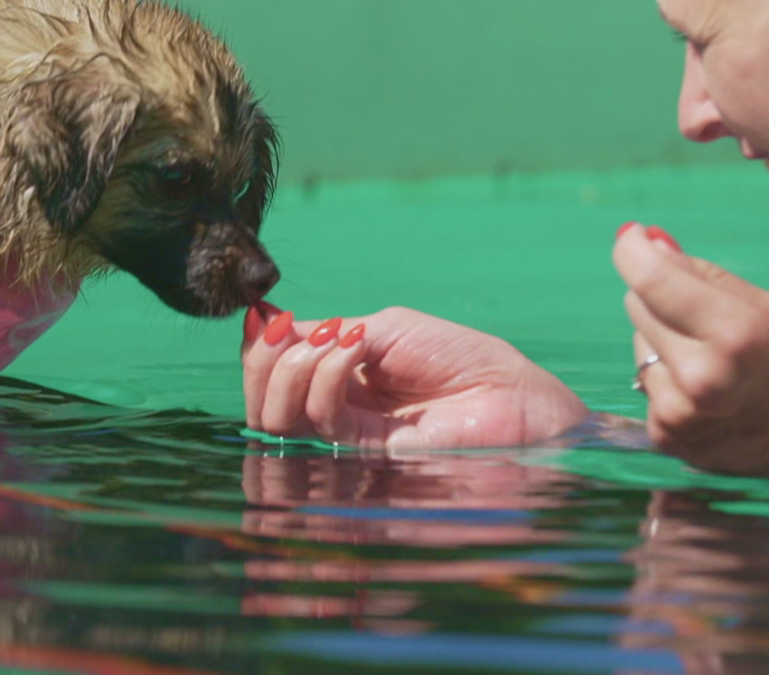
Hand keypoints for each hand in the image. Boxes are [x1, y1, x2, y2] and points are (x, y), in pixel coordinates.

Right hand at [240, 303, 587, 451]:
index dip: (258, 345)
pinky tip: (353, 348)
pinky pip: (320, 418)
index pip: (270, 370)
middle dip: (261, 361)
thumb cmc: (459, 357)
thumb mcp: (383, 327)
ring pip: (276, 418)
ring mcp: (347, 433)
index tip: (264, 316)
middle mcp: (333, 408)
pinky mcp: (364, 453)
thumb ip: (325, 334)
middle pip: (262, 399)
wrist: (511, 395)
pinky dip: (326, 374)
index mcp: (335, 377)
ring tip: (332, 340)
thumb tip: (264, 322)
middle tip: (283, 331)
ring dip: (290, 368)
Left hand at [615, 224, 768, 482]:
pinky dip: (666, 375)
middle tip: (705, 314)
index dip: (632, 250)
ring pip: (638, 342)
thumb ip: (705, 275)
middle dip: (660, 296)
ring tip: (714, 361)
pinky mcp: (664, 437)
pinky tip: (706, 392)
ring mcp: (678, 413)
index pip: (651, 279)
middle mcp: (700, 377)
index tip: (631, 236)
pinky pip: (645, 381)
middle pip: (638, 304)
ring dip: (663, 339)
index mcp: (735, 336)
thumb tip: (649, 242)